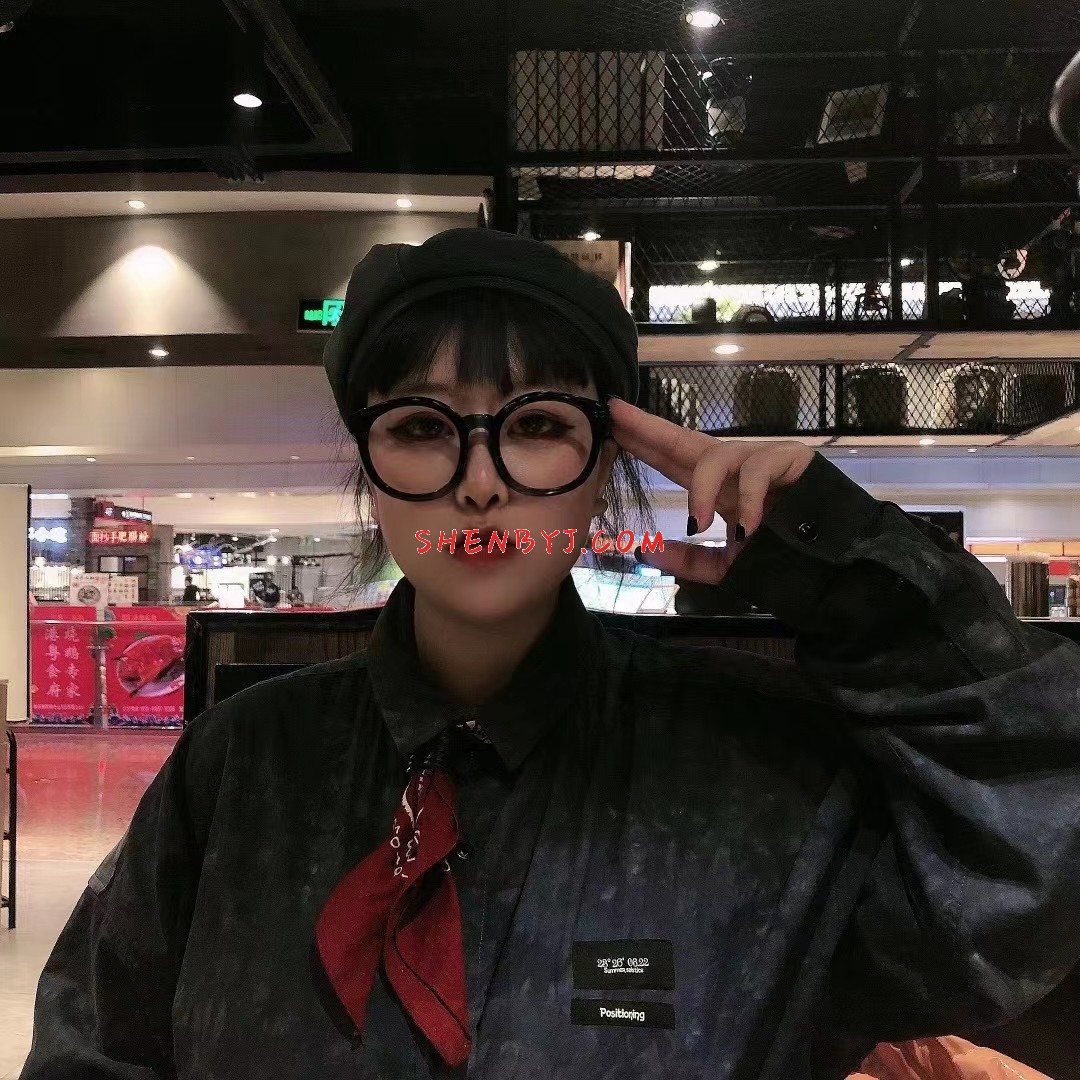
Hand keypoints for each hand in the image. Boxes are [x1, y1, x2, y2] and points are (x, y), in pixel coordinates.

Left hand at [609, 397, 814, 584]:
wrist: (837, 570)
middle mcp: (736, 469)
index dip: (644, 441)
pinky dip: (749, 498)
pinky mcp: (793, 458)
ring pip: (718, 455)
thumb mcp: (726, 567)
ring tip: (699, 524)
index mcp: (719, 489)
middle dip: (649, 427)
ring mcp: (763, 460)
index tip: (611, 424)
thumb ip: (689, 560)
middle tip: (615, 413)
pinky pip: (760, 469)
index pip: (674, 459)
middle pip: (685, 440)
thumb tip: (646, 549)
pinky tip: (745, 525)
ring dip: (702, 488)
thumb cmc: (785, 563)